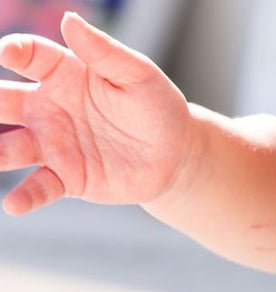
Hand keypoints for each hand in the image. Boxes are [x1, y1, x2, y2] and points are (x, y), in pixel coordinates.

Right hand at [0, 11, 193, 215]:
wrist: (175, 156)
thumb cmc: (155, 108)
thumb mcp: (138, 75)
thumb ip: (104, 51)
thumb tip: (69, 20)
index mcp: (63, 74)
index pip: (29, 57)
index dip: (15, 52)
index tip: (7, 53)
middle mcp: (48, 108)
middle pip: (3, 101)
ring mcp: (54, 144)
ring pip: (10, 146)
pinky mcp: (68, 178)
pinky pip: (40, 186)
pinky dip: (25, 195)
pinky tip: (12, 205)